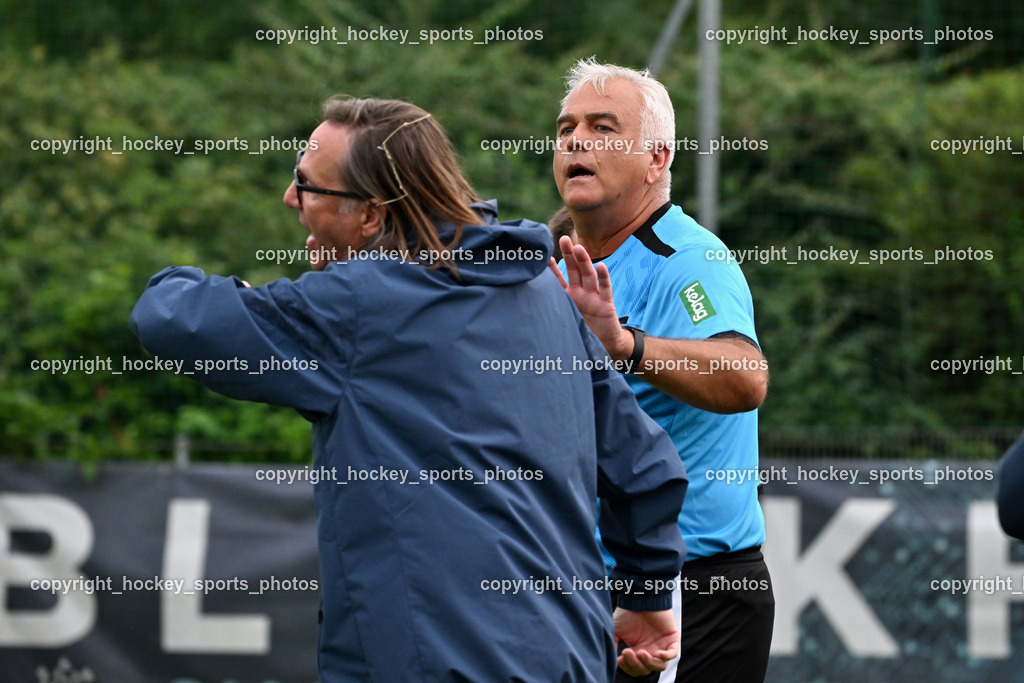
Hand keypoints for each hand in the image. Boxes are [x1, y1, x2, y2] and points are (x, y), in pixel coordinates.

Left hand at [548, 236, 632, 359]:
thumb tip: (527, 307)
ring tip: (579, 248)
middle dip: (569, 254)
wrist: (604, 346)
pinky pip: (605, 288)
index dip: (552, 268)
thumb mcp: (565, 320)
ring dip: (584, 261)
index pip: (558, 279)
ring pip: (588, 275)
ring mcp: (594, 296)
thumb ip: (553, 311)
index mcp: (569, 296)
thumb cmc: (583, 332)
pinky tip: (601, 265)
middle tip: (564, 239)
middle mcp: (581, 293)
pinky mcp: (606, 304)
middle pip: (574, 270)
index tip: (544, 255)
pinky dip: (604, 277)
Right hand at [613, 607, 678, 676]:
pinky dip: (665, 657)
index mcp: (638, 650)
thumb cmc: (628, 611)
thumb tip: (611, 660)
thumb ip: (613, 645)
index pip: (636, 669)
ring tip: (640, 652)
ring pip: (660, 666)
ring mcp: (662, 645)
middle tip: (627, 652)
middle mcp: (651, 649)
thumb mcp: (616, 630)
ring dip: (649, 663)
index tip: (620, 658)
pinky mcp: (672, 638)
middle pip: (647, 669)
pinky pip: (672, 654)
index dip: (629, 667)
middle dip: (636, 665)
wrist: (639, 597)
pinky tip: (656, 653)